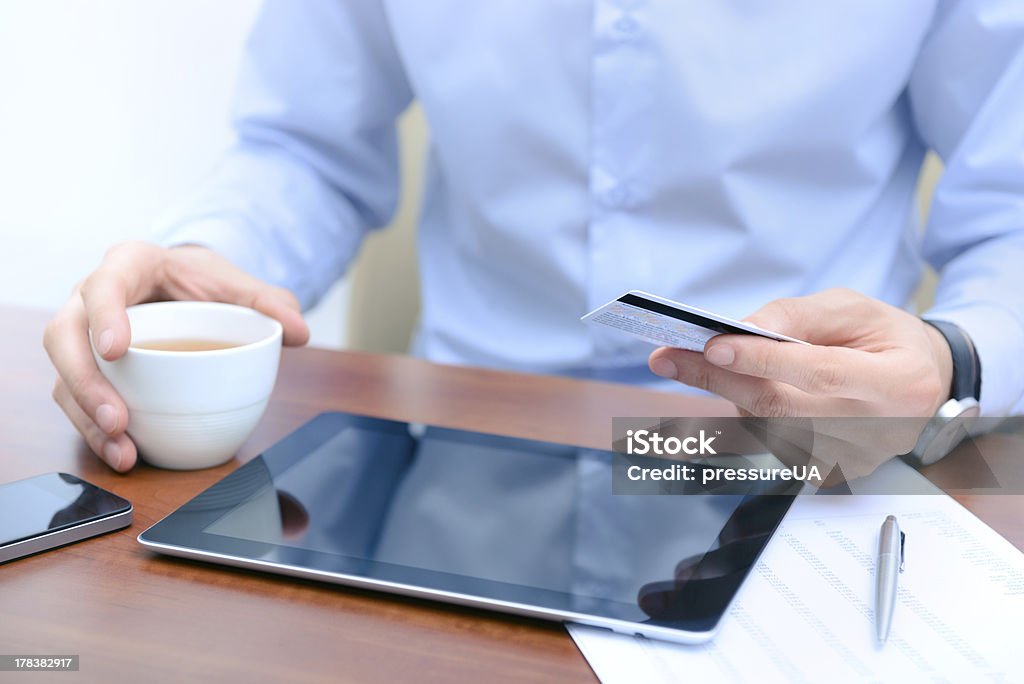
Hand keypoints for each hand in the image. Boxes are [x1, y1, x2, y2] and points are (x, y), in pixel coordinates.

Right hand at [43, 242, 308, 471]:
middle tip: (117, 419)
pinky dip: (95, 430)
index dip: (103, 316)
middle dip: (86, 381)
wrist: (189, 289)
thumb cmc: (205, 283)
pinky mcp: (86, 368)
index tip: (116, 350)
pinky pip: (76, 400)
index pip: (104, 284)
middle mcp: (91, 297)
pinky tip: (122, 454)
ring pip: (64, 374)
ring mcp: (83, 335)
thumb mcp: (239, 285)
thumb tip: (298, 331)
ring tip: (122, 450)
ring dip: (87, 417)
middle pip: (64, 335)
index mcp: (129, 265)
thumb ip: (269, 302)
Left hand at [648, 288, 954, 480]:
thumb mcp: (851, 307)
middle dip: (716, 378)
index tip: (712, 344)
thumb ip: (797, 316)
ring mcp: (851, 460)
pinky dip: (746, 409)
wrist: (920, 382)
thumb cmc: (884, 337)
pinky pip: (769, 440)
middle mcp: (875, 431)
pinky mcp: (828, 474)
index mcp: (897, 384)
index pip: (818, 374)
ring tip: (699, 361)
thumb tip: (739, 329)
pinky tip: (742, 385)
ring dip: (727, 391)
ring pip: (765, 426)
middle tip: (666, 358)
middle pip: (781, 407)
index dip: (763, 361)